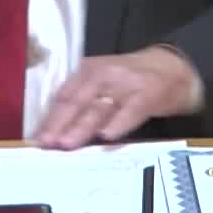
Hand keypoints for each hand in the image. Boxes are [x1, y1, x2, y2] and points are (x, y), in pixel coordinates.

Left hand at [29, 46, 201, 149]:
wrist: (175, 68)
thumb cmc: (133, 81)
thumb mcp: (103, 83)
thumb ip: (82, 101)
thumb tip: (55, 131)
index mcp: (88, 71)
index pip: (64, 96)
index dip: (49, 118)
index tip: (36, 140)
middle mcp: (104, 74)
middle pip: (77, 102)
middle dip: (60, 124)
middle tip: (46, 145)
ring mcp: (126, 84)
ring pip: (99, 108)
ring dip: (82, 127)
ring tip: (66, 144)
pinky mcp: (148, 94)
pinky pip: (131, 110)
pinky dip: (119, 123)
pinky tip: (107, 136)